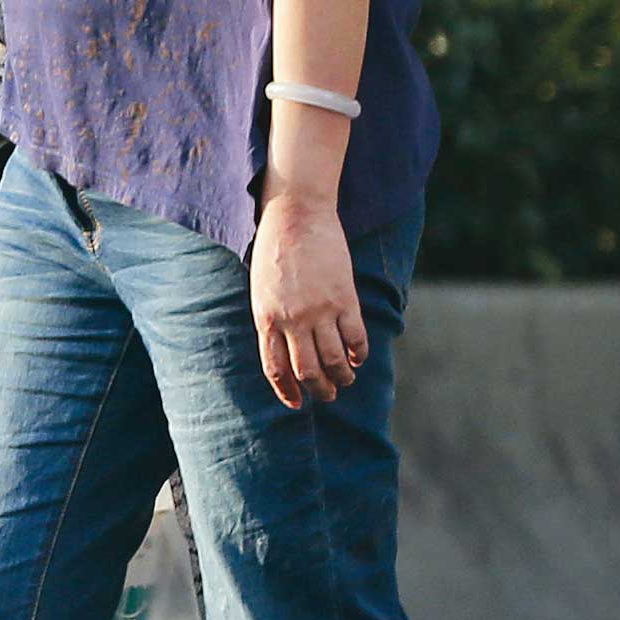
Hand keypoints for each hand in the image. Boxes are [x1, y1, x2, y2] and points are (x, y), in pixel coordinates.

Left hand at [251, 192, 368, 408]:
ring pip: (333, 360)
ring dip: (342, 377)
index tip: (297, 403)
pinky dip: (358, 354)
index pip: (276, 368)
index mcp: (265, 319)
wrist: (295, 216)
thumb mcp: (261, 290)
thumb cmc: (273, 251)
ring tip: (345, 381)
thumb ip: (272, 319)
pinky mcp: (344, 299)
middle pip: (307, 370)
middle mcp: (291, 320)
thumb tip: (286, 346)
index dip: (287, 391)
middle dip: (319, 389)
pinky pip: (355, 337)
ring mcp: (319, 311)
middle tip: (328, 395)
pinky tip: (358, 359)